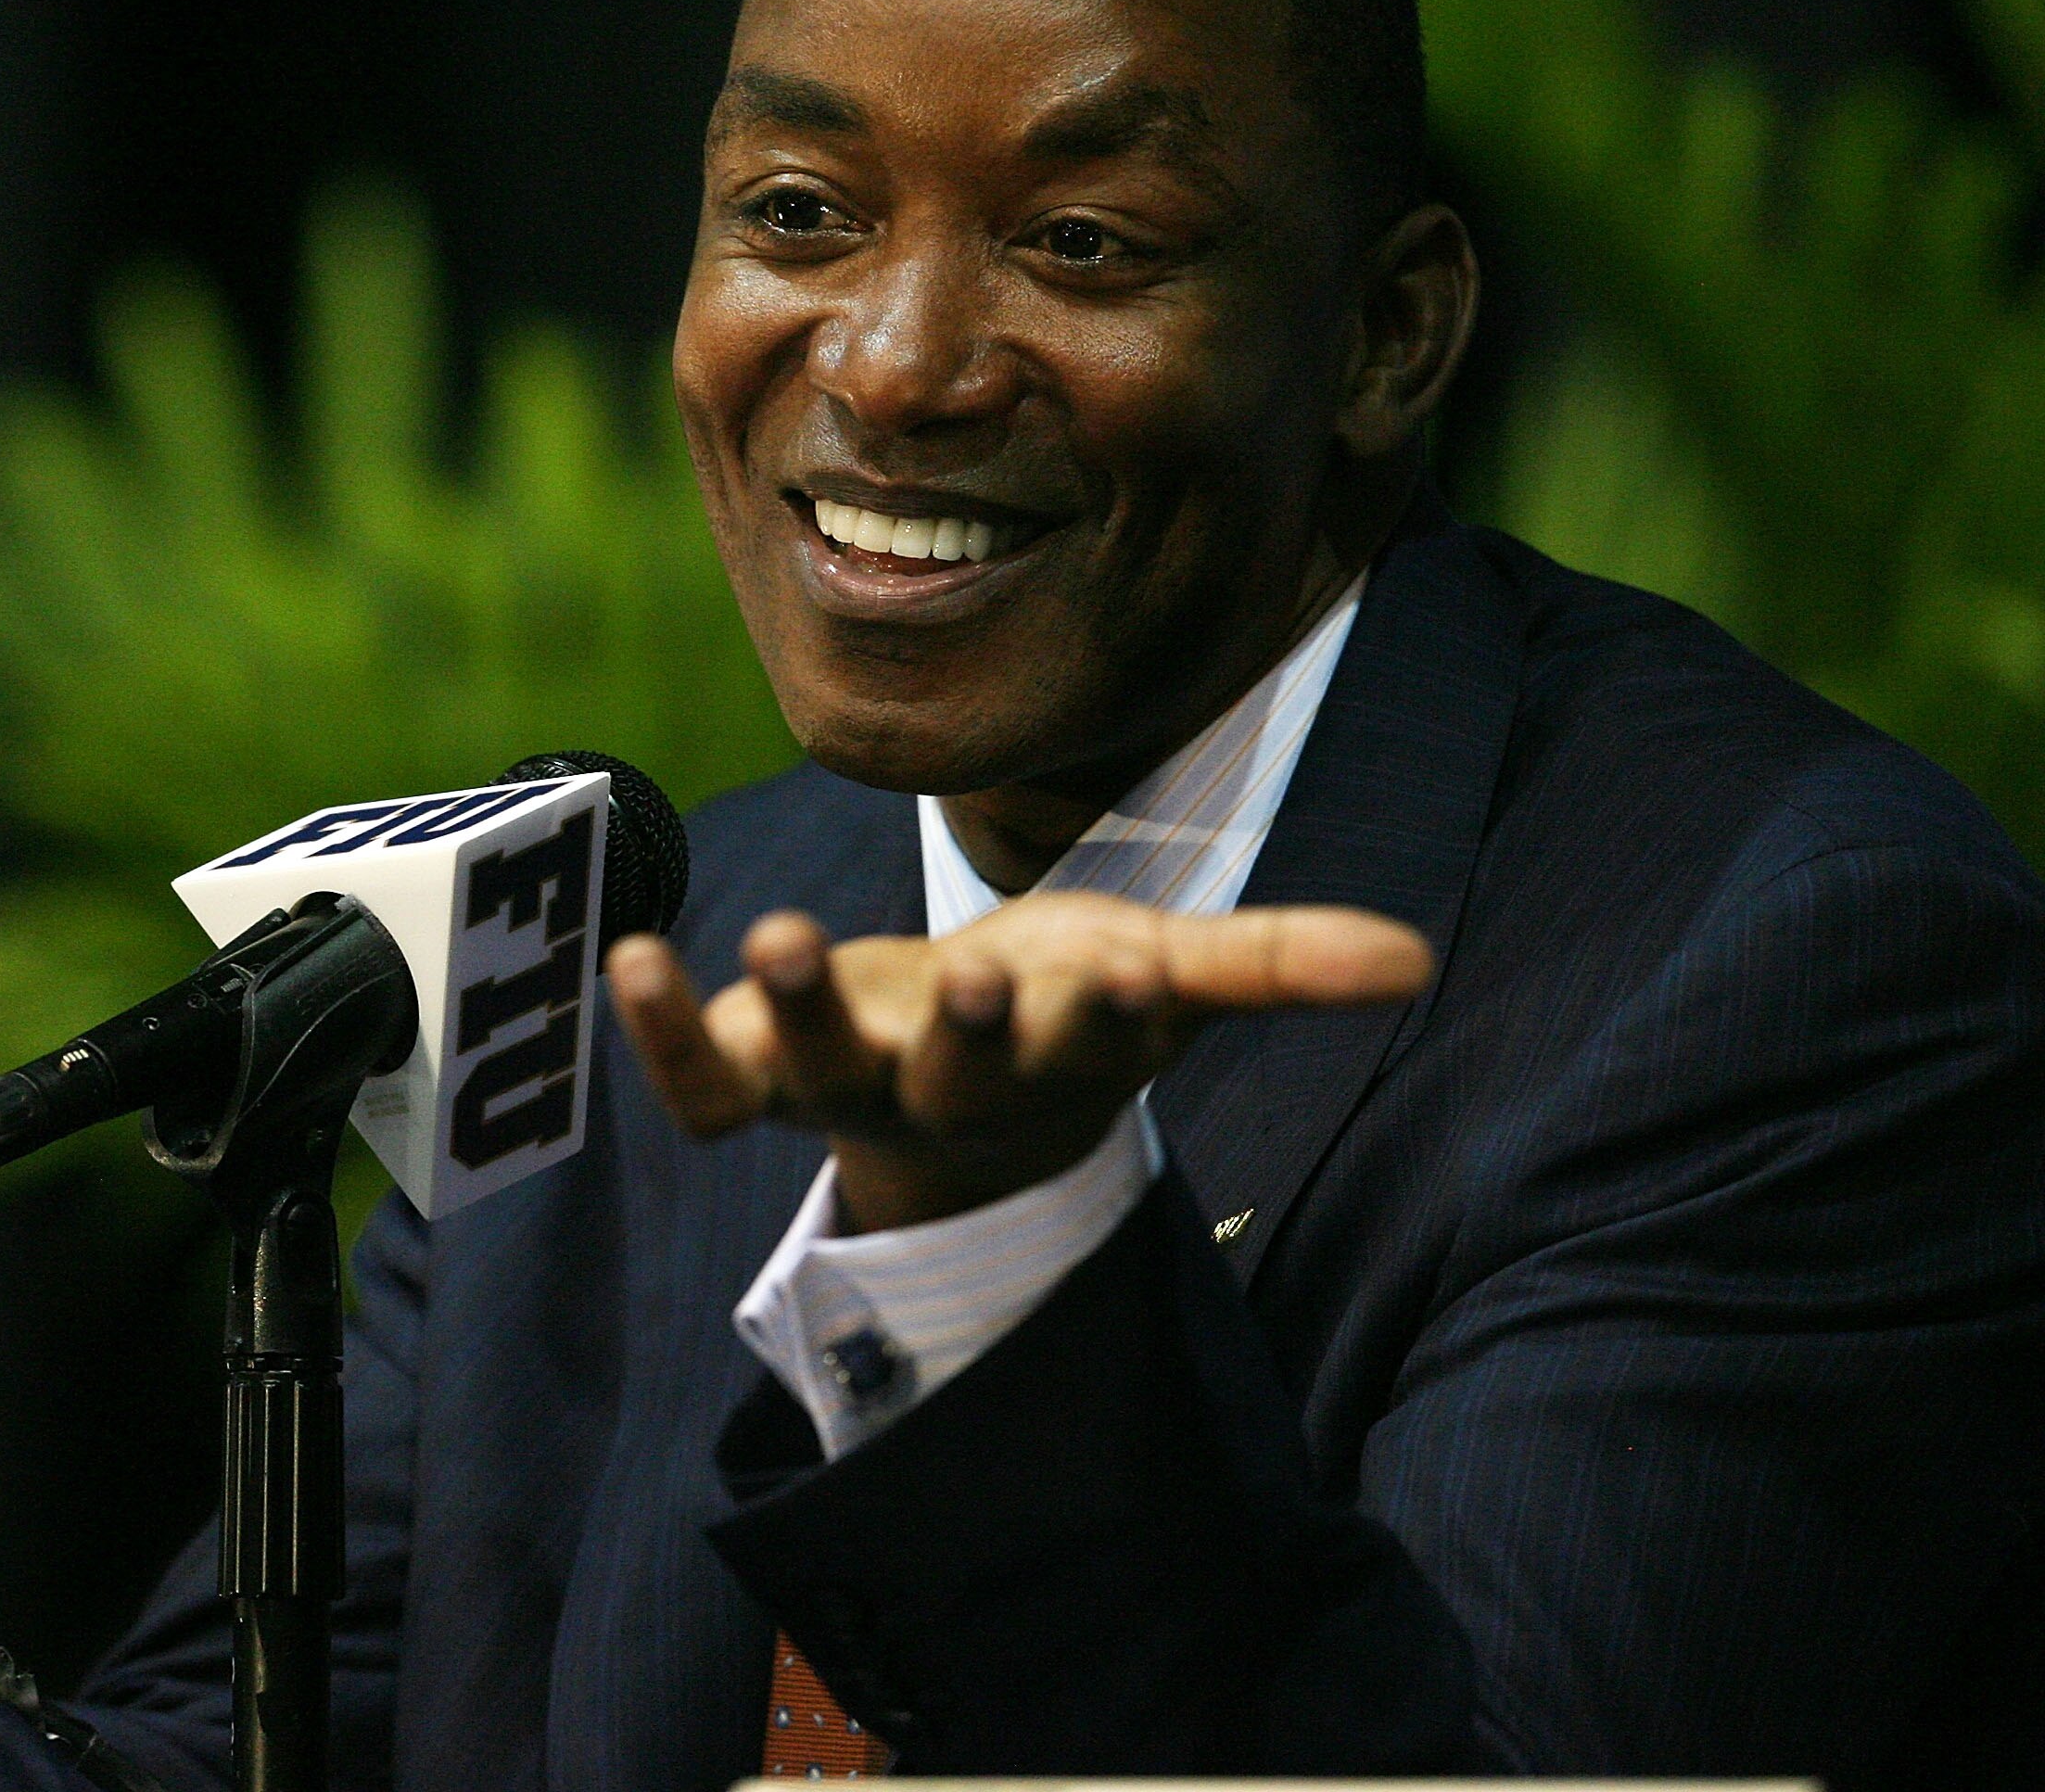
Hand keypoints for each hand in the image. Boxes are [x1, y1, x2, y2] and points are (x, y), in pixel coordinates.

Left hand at [604, 892, 1432, 1232]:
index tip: (1135, 970)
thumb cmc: (1066, 1015)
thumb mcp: (1169, 978)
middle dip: (971, 1029)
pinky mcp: (759, 1080)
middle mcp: (954, 1086)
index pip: (1102, 1045)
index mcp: (1063, 1056)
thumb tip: (1417, 960)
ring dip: (803, 1009)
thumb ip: (1278, 964)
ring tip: (778, 932)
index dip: (1116, 1016)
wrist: (952, 1115)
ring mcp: (851, 1087)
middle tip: (971, 974)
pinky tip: (631, 956)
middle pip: (964, 1075)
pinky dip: (665, 1031)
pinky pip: (700, 1087)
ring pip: (827, 1074)